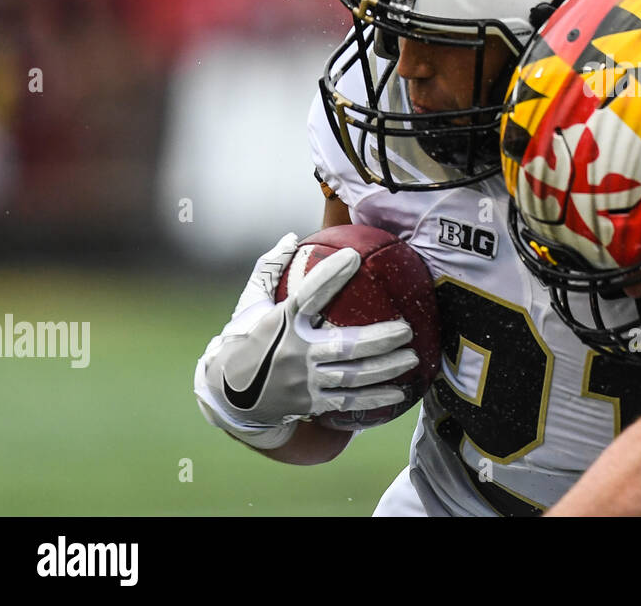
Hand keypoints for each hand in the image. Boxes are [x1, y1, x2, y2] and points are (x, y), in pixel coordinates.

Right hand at [194, 233, 418, 447]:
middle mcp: (294, 353)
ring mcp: (303, 381)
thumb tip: (291, 237)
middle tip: (407, 328)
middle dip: (380, 338)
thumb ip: (269, 269)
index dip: (329, 276)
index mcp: (280, 323)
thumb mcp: (250, 304)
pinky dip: (375, 398)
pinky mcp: (310, 403)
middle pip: (344, 346)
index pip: (307, 296)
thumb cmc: (247, 339)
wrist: (228, 395)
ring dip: (385, 368)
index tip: (353, 256)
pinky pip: (348, 402)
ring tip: (412, 356)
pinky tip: (399, 391)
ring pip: (352, 376)